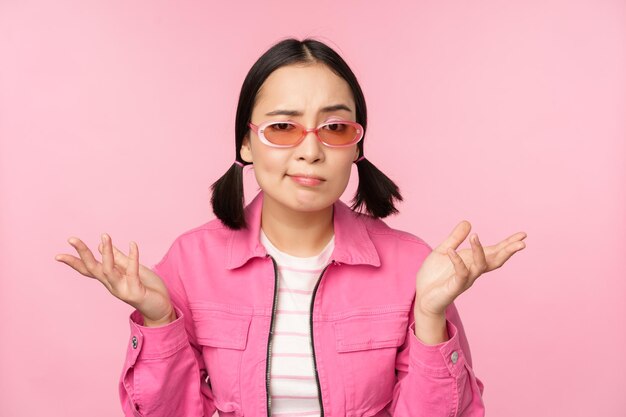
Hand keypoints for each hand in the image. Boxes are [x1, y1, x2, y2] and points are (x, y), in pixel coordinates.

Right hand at [55, 233, 174, 325]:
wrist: (161, 309)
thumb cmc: (148, 288)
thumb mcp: (133, 269)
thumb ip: (119, 258)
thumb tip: (100, 244)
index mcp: (110, 279)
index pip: (89, 269)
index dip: (74, 262)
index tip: (58, 255)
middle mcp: (112, 285)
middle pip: (93, 268)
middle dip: (82, 254)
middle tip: (71, 239)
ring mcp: (122, 289)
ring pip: (109, 270)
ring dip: (106, 252)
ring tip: (104, 236)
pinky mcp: (135, 292)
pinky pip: (132, 272)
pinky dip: (132, 257)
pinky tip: (133, 244)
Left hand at [415, 221, 526, 318]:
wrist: (423, 296)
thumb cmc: (434, 275)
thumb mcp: (444, 250)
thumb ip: (455, 238)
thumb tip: (468, 222)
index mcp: (473, 261)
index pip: (494, 251)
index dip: (508, 243)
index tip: (523, 234)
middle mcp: (473, 270)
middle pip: (495, 260)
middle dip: (508, 251)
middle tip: (522, 243)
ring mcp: (466, 279)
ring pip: (479, 265)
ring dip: (479, 251)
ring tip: (475, 236)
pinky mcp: (455, 286)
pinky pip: (460, 273)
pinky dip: (457, 261)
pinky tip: (451, 251)